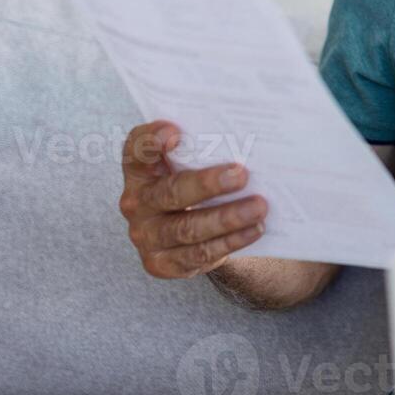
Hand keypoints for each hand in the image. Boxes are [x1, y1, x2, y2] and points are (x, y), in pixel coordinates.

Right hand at [118, 120, 266, 278]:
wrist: (191, 231)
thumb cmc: (194, 183)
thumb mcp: (191, 163)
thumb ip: (204, 147)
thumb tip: (248, 134)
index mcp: (140, 170)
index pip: (136, 150)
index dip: (151, 141)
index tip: (175, 132)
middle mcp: (136, 202)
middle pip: (170, 192)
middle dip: (207, 184)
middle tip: (242, 174)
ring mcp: (146, 235)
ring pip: (187, 228)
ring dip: (227, 218)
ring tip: (258, 207)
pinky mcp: (161, 262)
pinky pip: (199, 253)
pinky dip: (230, 241)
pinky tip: (254, 229)